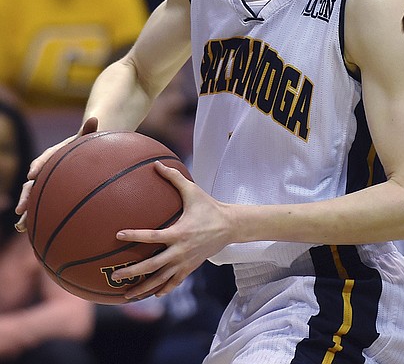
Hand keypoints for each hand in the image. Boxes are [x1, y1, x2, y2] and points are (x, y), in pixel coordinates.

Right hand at [14, 117, 98, 231]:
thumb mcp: (86, 138)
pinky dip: (36, 218)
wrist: (82, 153)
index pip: (42, 161)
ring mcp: (45, 184)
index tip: (32, 174)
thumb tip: (94, 118)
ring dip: (27, 212)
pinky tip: (31, 232)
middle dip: (25, 197)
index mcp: (50, 157)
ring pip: (33, 199)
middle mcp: (44, 171)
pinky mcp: (49, 194)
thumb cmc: (85, 145)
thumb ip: (88, 130)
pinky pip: (41, 206)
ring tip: (22, 226)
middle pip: (32, 184)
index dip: (37, 167)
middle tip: (20, 209)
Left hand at [108, 162, 232, 299]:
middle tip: (114, 276)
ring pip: (161, 279)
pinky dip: (164, 289)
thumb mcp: (193, 191)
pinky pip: (175, 282)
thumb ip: (174, 178)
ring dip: (144, 288)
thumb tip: (156, 164)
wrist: (231, 226)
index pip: (152, 236)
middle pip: (152, 265)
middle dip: (132, 272)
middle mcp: (180, 250)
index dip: (135, 236)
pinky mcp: (191, 267)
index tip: (118, 235)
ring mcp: (185, 261)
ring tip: (127, 295)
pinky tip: (153, 294)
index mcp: (178, 232)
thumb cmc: (210, 207)